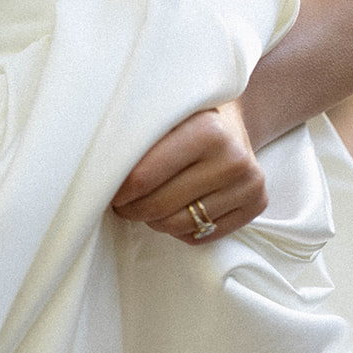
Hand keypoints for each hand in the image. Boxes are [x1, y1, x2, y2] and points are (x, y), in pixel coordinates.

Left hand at [110, 98, 266, 242]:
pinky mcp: (257, 204)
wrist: (232, 120)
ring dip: (154, 220)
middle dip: (131, 209)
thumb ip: (134, 140)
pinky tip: (177, 208)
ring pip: (177, 226)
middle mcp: (232, 159)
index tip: (104, 190)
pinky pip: (201, 236)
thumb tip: (96, 175)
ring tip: (148, 203)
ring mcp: (249, 184)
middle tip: (121, 203)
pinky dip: (180, 229)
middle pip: (158, 207)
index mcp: (206, 131)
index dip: (116, 190)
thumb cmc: (184, 119)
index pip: (143, 178)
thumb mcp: (161, 116)